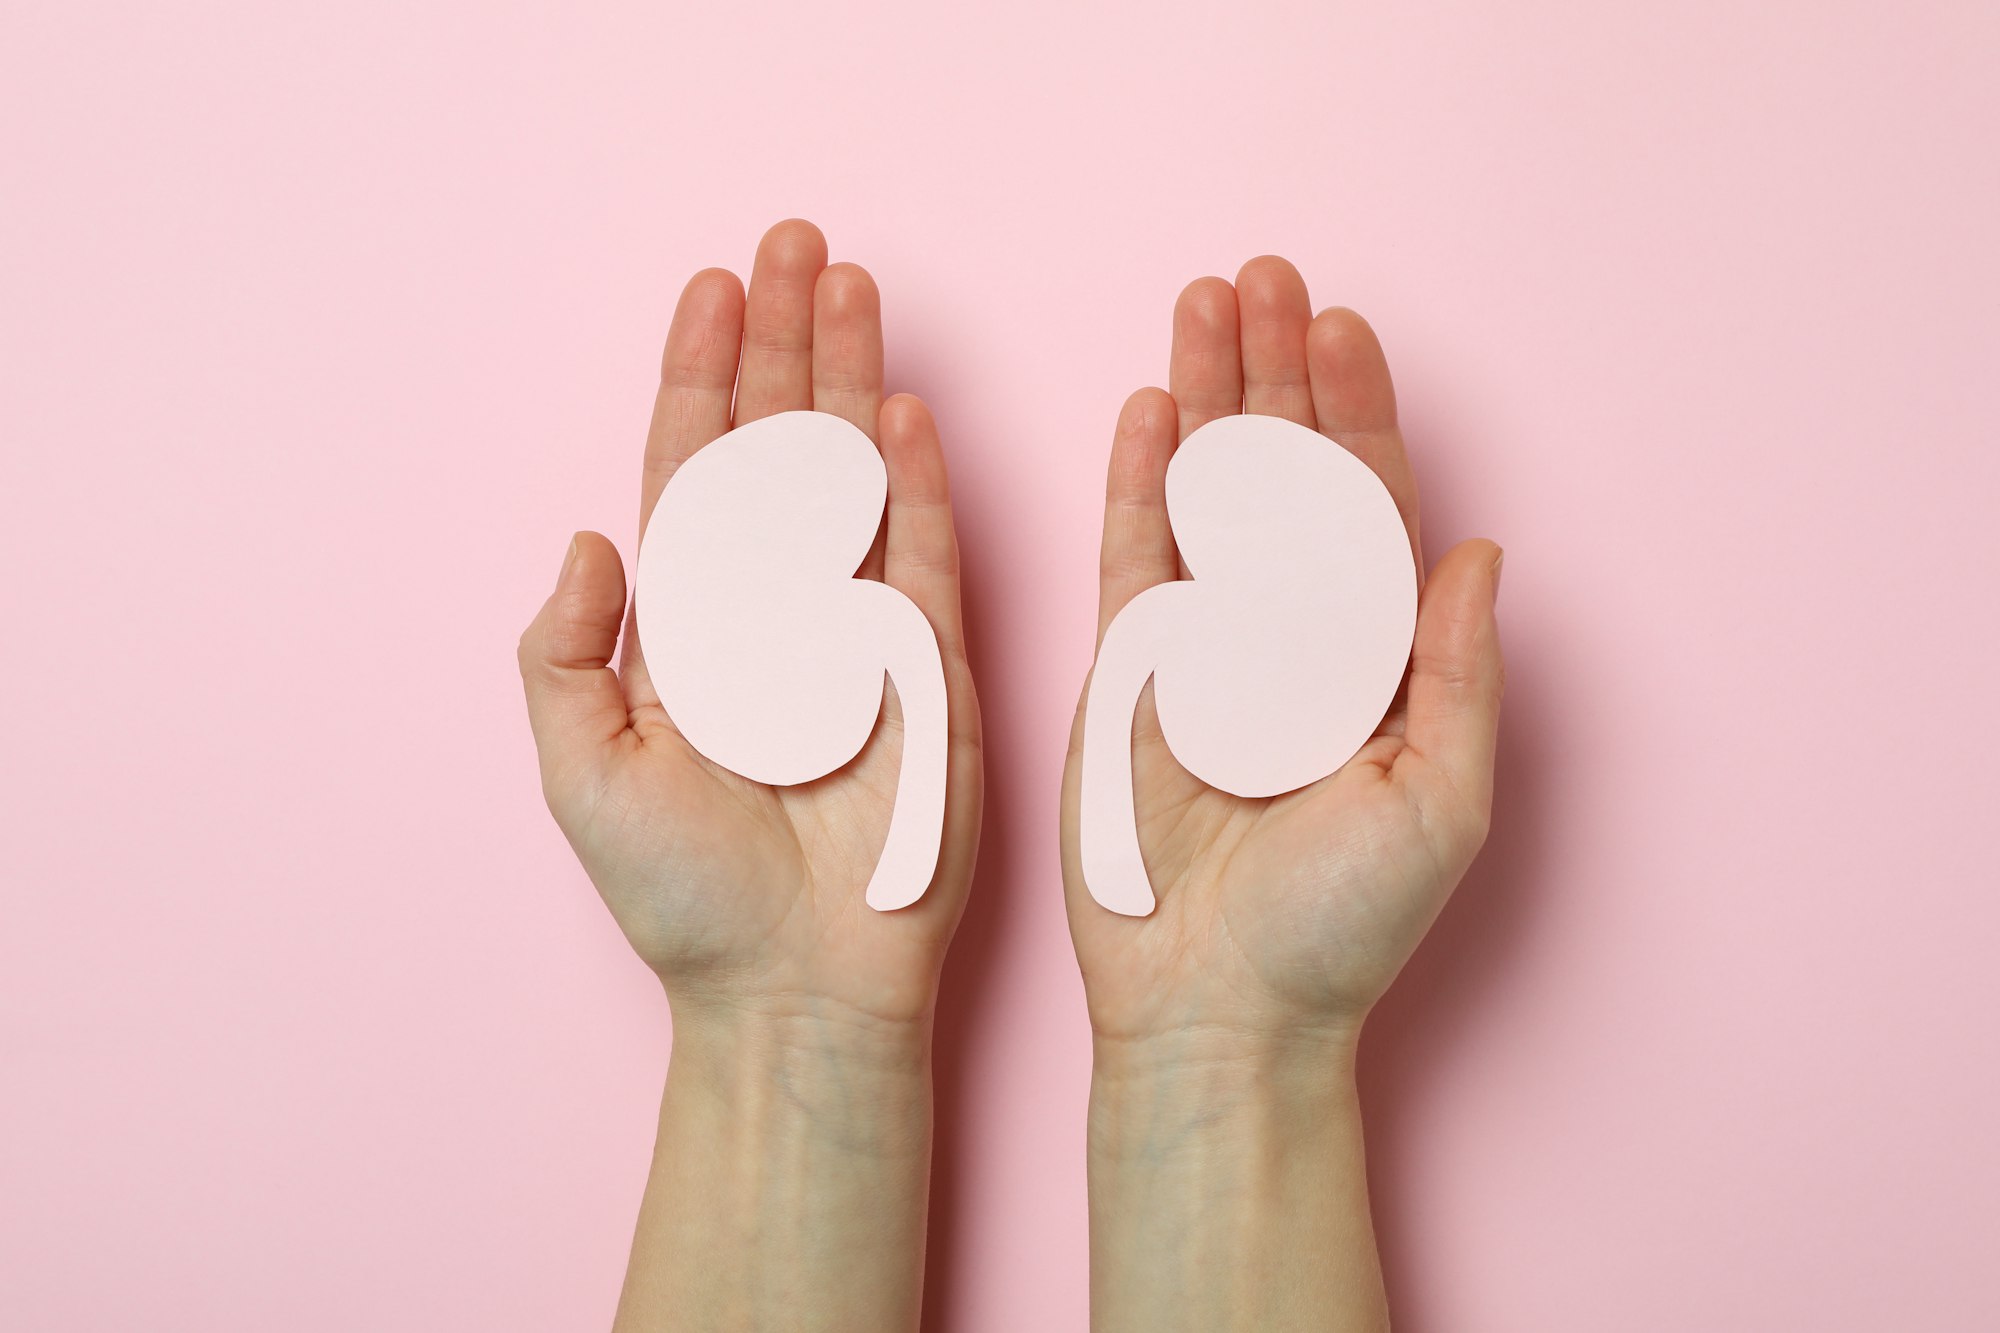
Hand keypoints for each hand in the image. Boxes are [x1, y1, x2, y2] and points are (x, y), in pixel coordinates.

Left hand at [519, 219, 982, 1038]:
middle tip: (795, 241)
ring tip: (851, 285)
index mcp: (693, 625)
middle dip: (784, 341)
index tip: (711, 286)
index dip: (699, 376)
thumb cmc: (683, 899)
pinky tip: (899, 409)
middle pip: (780, 447)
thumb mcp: (582, 773)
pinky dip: (915, 486)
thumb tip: (589, 538)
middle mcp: (778, 610)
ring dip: (851, 380)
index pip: (696, 470)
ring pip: (855, 480)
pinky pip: (925, 560)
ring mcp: (860, 634)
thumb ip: (566, 654)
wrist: (792, 989)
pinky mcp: (932, 674)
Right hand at [1062, 257, 1503, 1057]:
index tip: (1346, 325)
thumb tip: (1483, 550)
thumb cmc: (1339, 930)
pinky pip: (1131, 555)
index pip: (1366, 505)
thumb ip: (1458, 673)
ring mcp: (1200, 650)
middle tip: (1266, 275)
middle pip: (1282, 473)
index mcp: (1370, 660)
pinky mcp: (1124, 674)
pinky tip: (1146, 403)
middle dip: (1275, 370)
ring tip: (1204, 302)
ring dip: (1205, 395)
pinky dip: (1137, 477)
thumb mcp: (1439, 802)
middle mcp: (1288, 638)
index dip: (1358, 411)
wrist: (1218, 1010)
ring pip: (1204, 493)